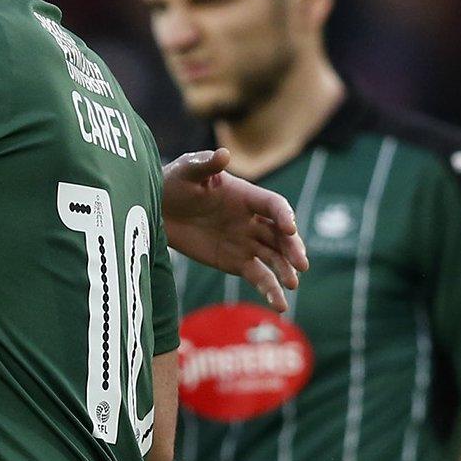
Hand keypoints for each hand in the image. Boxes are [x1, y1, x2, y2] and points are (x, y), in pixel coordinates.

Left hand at [162, 148, 307, 312]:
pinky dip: (270, 290)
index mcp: (247, 196)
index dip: (284, 215)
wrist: (158, 208)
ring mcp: (247, 242)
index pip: (274, 205)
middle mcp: (252, 220)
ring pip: (274, 258)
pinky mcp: (236, 262)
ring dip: (285, 270)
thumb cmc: (175, 182)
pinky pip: (258, 276)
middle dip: (293, 248)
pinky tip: (279, 306)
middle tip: (301, 264)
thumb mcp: (188, 170)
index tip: (289, 228)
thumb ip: (207, 165)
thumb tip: (223, 154)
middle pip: (281, 235)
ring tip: (292, 285)